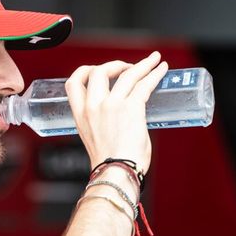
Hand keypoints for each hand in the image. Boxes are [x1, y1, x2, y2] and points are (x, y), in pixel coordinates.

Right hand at [65, 52, 167, 173]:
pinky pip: (144, 84)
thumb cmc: (111, 164)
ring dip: (142, 64)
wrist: (116, 174)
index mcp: (80, 116)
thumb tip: (121, 116)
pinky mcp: (131, 108)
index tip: (96, 69)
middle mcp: (93, 107)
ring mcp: (111, 105)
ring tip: (154, 61)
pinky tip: (162, 69)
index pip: (73, 84)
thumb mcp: (95, 139)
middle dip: (115, 65)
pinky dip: (155, 73)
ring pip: (126, 74)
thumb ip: (102, 122)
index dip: (85, 72)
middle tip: (128, 68)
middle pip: (98, 71)